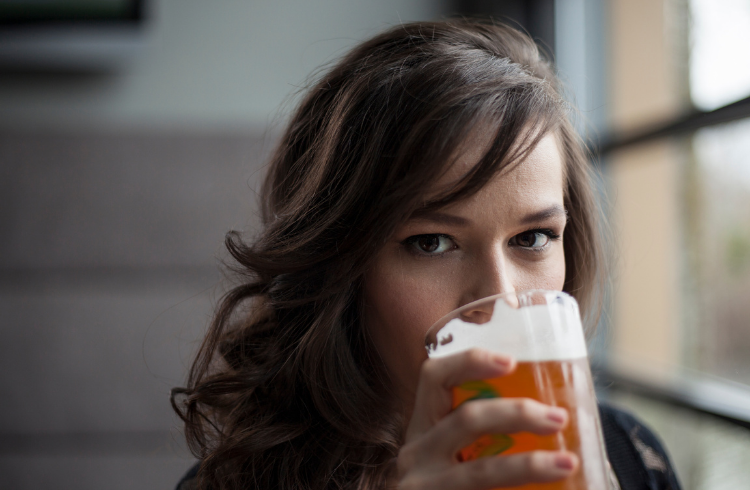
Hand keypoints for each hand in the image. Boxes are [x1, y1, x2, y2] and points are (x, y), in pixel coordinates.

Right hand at [396, 348, 578, 489]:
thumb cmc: (449, 486)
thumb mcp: (447, 460)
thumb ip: (484, 441)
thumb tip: (558, 428)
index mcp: (423, 430)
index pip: (435, 379)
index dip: (469, 362)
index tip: (510, 362)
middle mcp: (417, 455)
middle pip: (466, 419)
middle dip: (517, 414)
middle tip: (558, 418)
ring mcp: (424, 487)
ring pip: (482, 471)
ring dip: (529, 465)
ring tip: (567, 463)